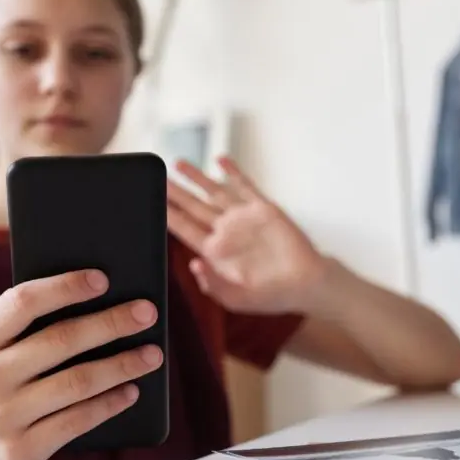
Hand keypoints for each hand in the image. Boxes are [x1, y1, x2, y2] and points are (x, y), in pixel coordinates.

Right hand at [0, 269, 161, 459]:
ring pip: (77, 382)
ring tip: (152, 354)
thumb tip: (97, 299)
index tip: (104, 279)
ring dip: (122, 365)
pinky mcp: (20, 452)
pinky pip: (78, 421)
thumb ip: (22, 327)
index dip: (65, 287)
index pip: (22, 302)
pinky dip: (110, 403)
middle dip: (111, 323)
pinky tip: (131, 391)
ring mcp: (0, 418)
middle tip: (147, 313)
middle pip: (60, 340)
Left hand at [166, 156, 324, 313]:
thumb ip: (212, 285)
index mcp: (215, 252)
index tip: (154, 202)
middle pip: (194, 206)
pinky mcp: (262, 209)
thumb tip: (194, 265)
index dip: (169, 215)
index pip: (185, 229)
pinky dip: (232, 172)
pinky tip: (220, 160)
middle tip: (159, 178)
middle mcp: (226, 231)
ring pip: (214, 191)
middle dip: (176, 192)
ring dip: (196, 178)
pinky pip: (244, 185)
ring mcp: (243, 218)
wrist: (306, 284)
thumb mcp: (236, 299)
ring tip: (178, 164)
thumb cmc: (272, 295)